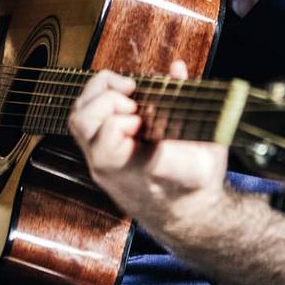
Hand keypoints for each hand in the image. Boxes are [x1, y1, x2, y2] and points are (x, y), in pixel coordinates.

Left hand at [68, 60, 227, 230]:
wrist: (185, 216)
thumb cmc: (197, 185)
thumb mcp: (205, 154)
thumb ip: (188, 110)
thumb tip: (176, 68)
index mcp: (136, 172)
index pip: (106, 142)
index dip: (121, 120)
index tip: (142, 117)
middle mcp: (109, 167)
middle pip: (82, 124)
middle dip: (106, 98)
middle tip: (133, 97)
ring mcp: (100, 160)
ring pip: (78, 120)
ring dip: (100, 95)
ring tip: (128, 91)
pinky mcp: (99, 154)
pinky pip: (84, 122)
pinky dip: (100, 100)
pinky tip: (126, 98)